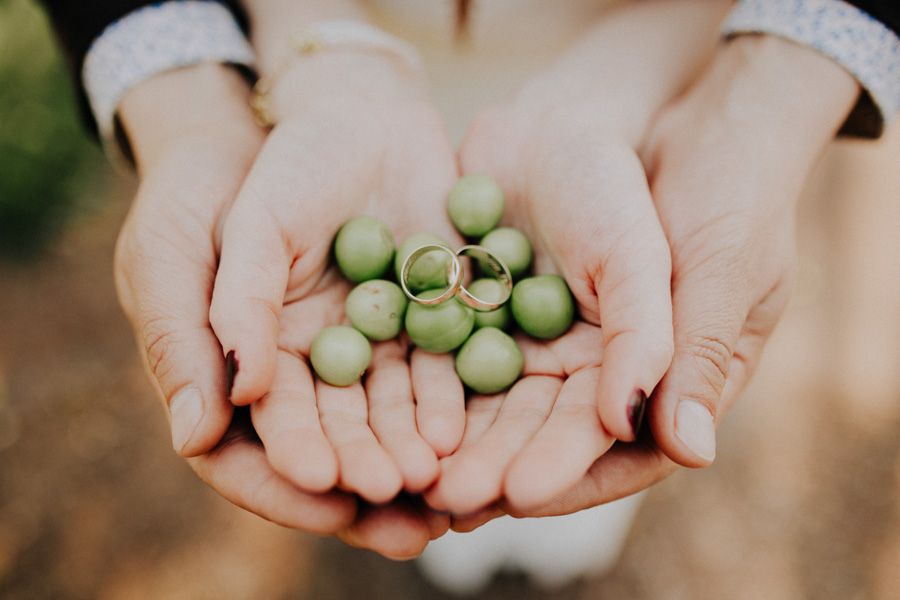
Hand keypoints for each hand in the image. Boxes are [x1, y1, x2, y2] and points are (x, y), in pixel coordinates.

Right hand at [207, 51, 464, 507]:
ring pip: (395, 408)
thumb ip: (218, 323)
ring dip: (416, 445)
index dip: (291, 462)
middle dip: (366, 466)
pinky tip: (470, 422)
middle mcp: (318, 363)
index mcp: (255, 358)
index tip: (320, 484)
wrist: (341, 112)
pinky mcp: (430, 315)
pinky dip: (453, 394)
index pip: (262, 435)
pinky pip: (443, 364)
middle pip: (339, 433)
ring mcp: (377, 343)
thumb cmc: (256, 172)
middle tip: (397, 496)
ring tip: (442, 477)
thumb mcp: (220, 236)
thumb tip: (201, 430)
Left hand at [446, 34, 861, 524]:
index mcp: (666, 379)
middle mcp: (598, 370)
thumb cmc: (712, 190)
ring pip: (493, 399)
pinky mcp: (499, 301)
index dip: (567, 474)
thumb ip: (690, 352)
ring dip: (452, 432)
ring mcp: (545, 336)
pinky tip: (388, 394)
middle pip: (542, 432)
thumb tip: (687, 452)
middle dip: (494, 465)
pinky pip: (460, 343)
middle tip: (445, 496)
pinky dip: (428, 367)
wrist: (646, 111)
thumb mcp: (714, 266)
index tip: (520, 493)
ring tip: (406, 462)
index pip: (618, 450)